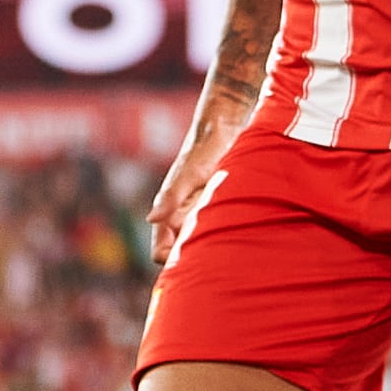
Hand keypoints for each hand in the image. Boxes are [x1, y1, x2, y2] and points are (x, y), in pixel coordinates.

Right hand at [148, 103, 248, 267]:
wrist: (221, 130)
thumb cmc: (202, 150)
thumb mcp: (187, 174)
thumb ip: (170, 197)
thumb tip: (151, 219)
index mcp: (167, 215)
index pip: (161, 253)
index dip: (172, 260)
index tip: (193, 254)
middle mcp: (179, 218)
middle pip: (182, 254)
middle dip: (194, 257)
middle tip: (218, 245)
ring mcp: (196, 215)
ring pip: (198, 244)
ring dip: (210, 245)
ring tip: (229, 233)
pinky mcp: (213, 208)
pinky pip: (214, 230)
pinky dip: (222, 234)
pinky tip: (238, 229)